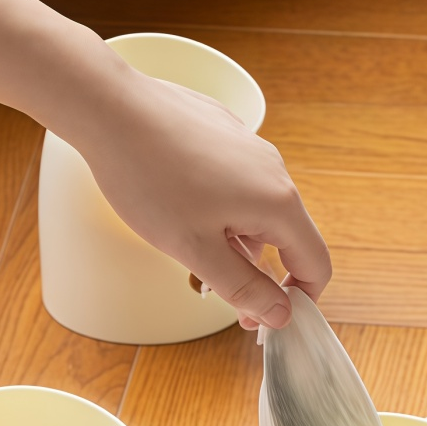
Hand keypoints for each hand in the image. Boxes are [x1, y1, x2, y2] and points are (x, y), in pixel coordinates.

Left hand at [73, 63, 329, 330]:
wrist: (111, 108)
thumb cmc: (148, 177)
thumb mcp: (195, 249)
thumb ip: (243, 287)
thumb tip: (281, 314)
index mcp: (277, 203)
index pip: (316, 263)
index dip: (299, 299)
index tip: (268, 318)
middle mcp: (274, 171)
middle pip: (287, 237)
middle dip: (259, 272)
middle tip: (219, 294)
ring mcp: (251, 147)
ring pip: (259, 210)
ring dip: (236, 239)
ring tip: (186, 243)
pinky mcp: (226, 133)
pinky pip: (238, 182)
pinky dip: (221, 206)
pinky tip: (179, 205)